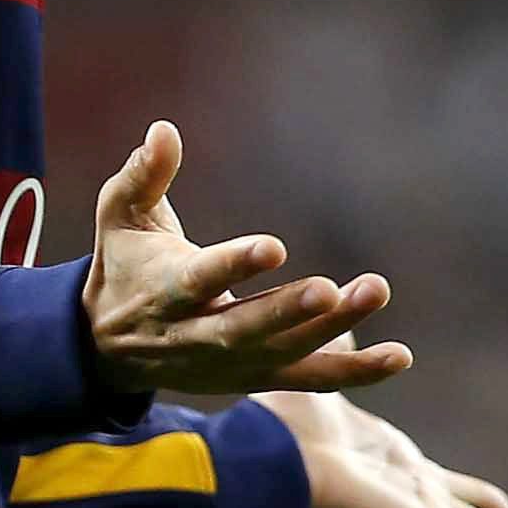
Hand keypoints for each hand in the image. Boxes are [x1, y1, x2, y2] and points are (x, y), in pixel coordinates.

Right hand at [80, 121, 412, 395]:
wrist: (108, 349)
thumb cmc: (122, 266)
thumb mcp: (119, 216)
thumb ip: (142, 176)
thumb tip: (164, 129)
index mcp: (167, 291)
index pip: (201, 280)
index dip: (236, 266)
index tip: (275, 248)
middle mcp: (199, 334)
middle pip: (248, 328)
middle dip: (290, 310)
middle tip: (331, 288)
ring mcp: (232, 363)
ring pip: (286, 352)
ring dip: (334, 328)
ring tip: (375, 291)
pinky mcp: (258, 377)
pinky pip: (311, 378)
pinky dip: (356, 370)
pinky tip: (400, 356)